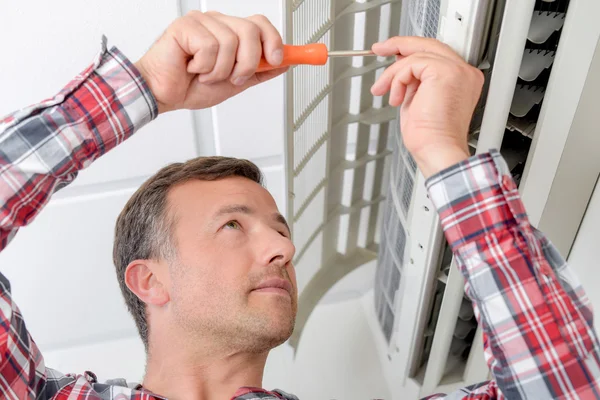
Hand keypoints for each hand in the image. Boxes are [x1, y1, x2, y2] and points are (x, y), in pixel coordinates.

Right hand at [135, 11, 287, 113]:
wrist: (163, 95)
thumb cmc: (191, 86)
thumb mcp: (235, 83)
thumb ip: (259, 71)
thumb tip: (284, 63)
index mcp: (230, 32)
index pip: (260, 24)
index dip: (274, 40)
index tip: (278, 59)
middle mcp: (217, 23)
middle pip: (251, 31)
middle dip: (247, 62)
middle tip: (232, 77)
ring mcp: (201, 22)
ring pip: (231, 42)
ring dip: (220, 70)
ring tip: (205, 75)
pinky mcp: (185, 26)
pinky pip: (210, 46)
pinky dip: (204, 67)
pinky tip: (192, 68)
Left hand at [370, 37, 483, 177]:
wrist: (436, 150)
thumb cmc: (429, 137)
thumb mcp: (417, 100)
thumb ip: (413, 80)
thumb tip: (400, 67)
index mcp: (461, 79)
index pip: (435, 54)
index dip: (410, 51)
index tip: (390, 52)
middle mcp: (464, 72)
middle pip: (429, 45)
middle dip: (399, 45)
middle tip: (378, 49)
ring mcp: (457, 70)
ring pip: (416, 54)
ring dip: (393, 73)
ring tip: (383, 90)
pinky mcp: (445, 72)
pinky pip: (412, 63)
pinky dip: (398, 79)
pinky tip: (396, 98)